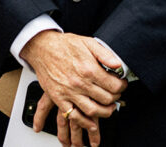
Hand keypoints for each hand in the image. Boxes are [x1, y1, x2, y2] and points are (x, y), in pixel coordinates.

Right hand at [20, 31, 126, 146]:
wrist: (43, 48)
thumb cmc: (65, 45)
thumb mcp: (88, 42)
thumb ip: (105, 54)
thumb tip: (119, 65)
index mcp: (89, 69)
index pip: (114, 85)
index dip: (122, 86)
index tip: (122, 84)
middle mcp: (80, 83)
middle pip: (106, 99)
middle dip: (115, 98)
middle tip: (116, 95)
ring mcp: (69, 92)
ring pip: (93, 111)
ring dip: (105, 112)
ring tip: (109, 108)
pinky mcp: (59, 99)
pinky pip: (74, 116)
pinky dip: (85, 122)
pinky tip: (91, 122)